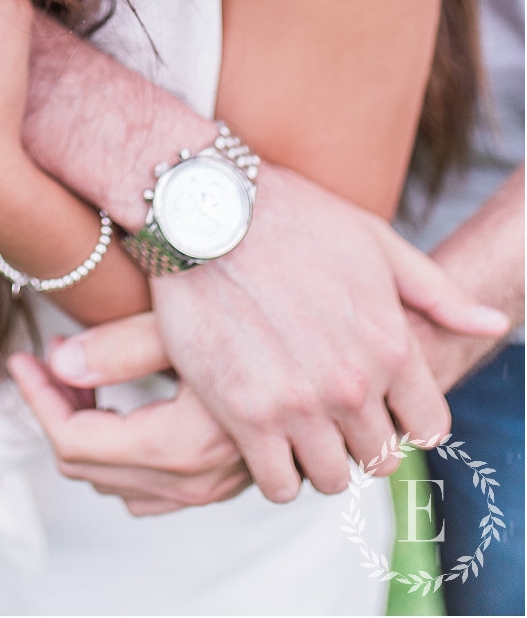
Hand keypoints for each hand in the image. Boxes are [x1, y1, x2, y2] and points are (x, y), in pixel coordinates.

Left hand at [9, 318, 251, 515]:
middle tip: (42, 362)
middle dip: (57, 417)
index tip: (21, 358)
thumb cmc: (265, 311)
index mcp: (186, 444)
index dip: (37, 401)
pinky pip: (162, 489)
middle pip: (93, 471)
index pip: (75, 445)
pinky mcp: (239, 475)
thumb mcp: (185, 321)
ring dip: (91, 439)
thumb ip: (119, 347)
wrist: (356, 328)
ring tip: (77, 377)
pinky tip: (121, 401)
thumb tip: (57, 363)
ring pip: (126, 488)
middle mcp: (207, 478)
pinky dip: (127, 455)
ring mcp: (225, 484)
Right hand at [149, 165, 509, 500]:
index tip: (374, 407)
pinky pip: (276, 483)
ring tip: (291, 429)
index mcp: (392, 348)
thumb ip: (437, 293)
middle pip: (378, 458)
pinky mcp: (245, 413)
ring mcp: (299, 404)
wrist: (203, 214)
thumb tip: (492, 323)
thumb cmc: (290, 218)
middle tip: (324, 415)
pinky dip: (273, 472)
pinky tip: (260, 439)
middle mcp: (353, 385)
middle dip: (356, 441)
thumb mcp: (375, 242)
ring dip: (314, 460)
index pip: (428, 428)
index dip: (404, 421)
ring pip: (329, 478)